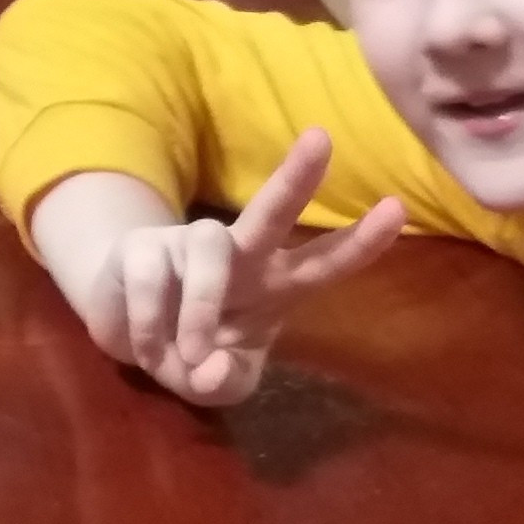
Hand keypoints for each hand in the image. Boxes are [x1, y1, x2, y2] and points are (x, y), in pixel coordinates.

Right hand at [74, 130, 408, 404]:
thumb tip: (210, 365)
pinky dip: (151, 324)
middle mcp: (238, 254)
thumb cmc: (191, 351)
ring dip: (203, 305)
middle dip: (297, 177)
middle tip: (322, 139)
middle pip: (271, 210)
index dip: (359, 242)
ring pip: (209, 245)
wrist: (125, 330)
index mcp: (273, 285)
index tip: (398, 208)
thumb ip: (223, 383)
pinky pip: (151, 279)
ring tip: (189, 356)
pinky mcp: (141, 247)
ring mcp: (187, 243)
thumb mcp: (218, 384)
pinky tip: (148, 349)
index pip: (323, 263)